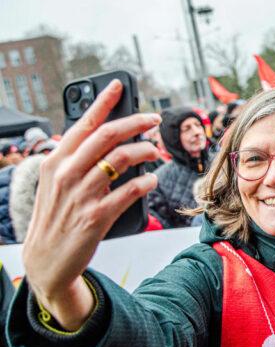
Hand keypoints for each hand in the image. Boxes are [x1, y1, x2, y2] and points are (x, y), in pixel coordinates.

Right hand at [23, 79, 159, 329]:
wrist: (47, 260)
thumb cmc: (56, 217)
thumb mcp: (55, 184)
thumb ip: (76, 161)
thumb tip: (107, 140)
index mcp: (56, 161)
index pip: (83, 123)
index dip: (103, 101)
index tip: (119, 85)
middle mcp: (67, 174)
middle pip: (108, 136)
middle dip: (136, 122)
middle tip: (154, 119)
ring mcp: (82, 195)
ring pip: (122, 160)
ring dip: (146, 151)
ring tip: (156, 151)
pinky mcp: (97, 217)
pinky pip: (130, 191)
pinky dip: (146, 182)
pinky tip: (152, 180)